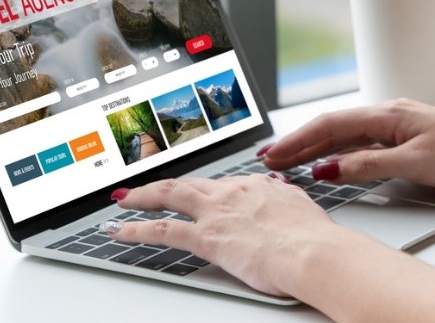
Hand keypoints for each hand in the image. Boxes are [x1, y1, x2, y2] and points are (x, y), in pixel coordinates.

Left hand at [104, 174, 339, 295]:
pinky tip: (120, 230)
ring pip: (168, 196)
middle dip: (160, 186)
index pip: (219, 185)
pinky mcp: (206, 237)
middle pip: (187, 183)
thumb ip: (285, 198)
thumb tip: (281, 193)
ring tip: (124, 200)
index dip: (202, 190)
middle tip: (141, 190)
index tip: (193, 194)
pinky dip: (135, 229)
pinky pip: (161, 230)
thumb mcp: (301, 206)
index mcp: (254, 186)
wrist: (314, 251)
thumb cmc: (314, 237)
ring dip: (141, 197)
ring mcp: (216, 213)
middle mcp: (231, 193)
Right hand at [262, 98, 434, 188]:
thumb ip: (368, 165)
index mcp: (387, 114)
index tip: (274, 154)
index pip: (330, 125)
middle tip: (270, 158)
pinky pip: (362, 145)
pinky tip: (330, 164)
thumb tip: (330, 168)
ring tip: (289, 161)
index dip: (298, 140)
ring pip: (346, 137)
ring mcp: (397, 127)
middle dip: (299, 143)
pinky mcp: (406, 140)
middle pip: (333, 128)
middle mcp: (388, 116)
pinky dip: (340, 155)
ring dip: (316, 149)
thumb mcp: (415, 162)